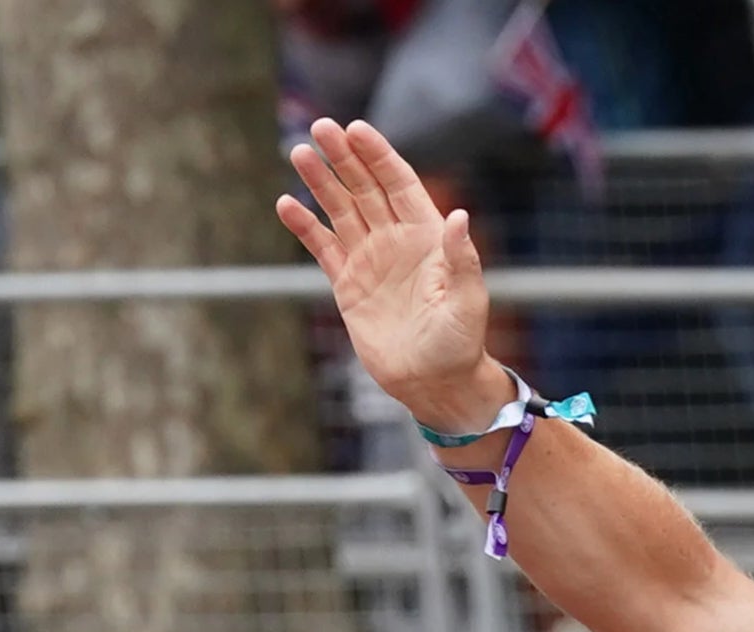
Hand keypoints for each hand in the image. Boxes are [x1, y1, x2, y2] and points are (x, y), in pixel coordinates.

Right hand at [275, 117, 503, 429]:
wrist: (434, 383)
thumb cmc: (460, 342)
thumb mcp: (466, 300)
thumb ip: (461, 259)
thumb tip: (459, 217)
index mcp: (427, 236)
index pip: (399, 183)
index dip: (379, 156)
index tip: (357, 130)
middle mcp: (396, 240)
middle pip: (365, 187)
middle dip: (344, 157)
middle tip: (320, 127)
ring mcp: (370, 258)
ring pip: (340, 209)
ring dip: (320, 181)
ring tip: (299, 152)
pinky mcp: (347, 283)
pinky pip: (322, 247)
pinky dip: (305, 227)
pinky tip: (286, 204)